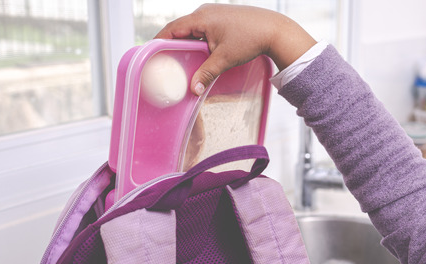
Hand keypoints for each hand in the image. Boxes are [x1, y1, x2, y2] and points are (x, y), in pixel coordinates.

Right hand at [155, 4, 315, 95]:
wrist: (275, 30)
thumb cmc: (251, 39)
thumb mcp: (225, 59)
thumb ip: (207, 73)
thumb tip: (193, 89)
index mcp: (201, 18)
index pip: (172, 29)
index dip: (159, 41)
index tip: (151, 54)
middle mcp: (205, 12)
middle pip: (181, 28)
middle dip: (173, 44)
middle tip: (164, 61)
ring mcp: (214, 13)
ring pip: (193, 29)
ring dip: (187, 43)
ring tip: (181, 59)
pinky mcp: (223, 17)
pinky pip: (204, 28)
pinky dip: (199, 40)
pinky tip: (200, 52)